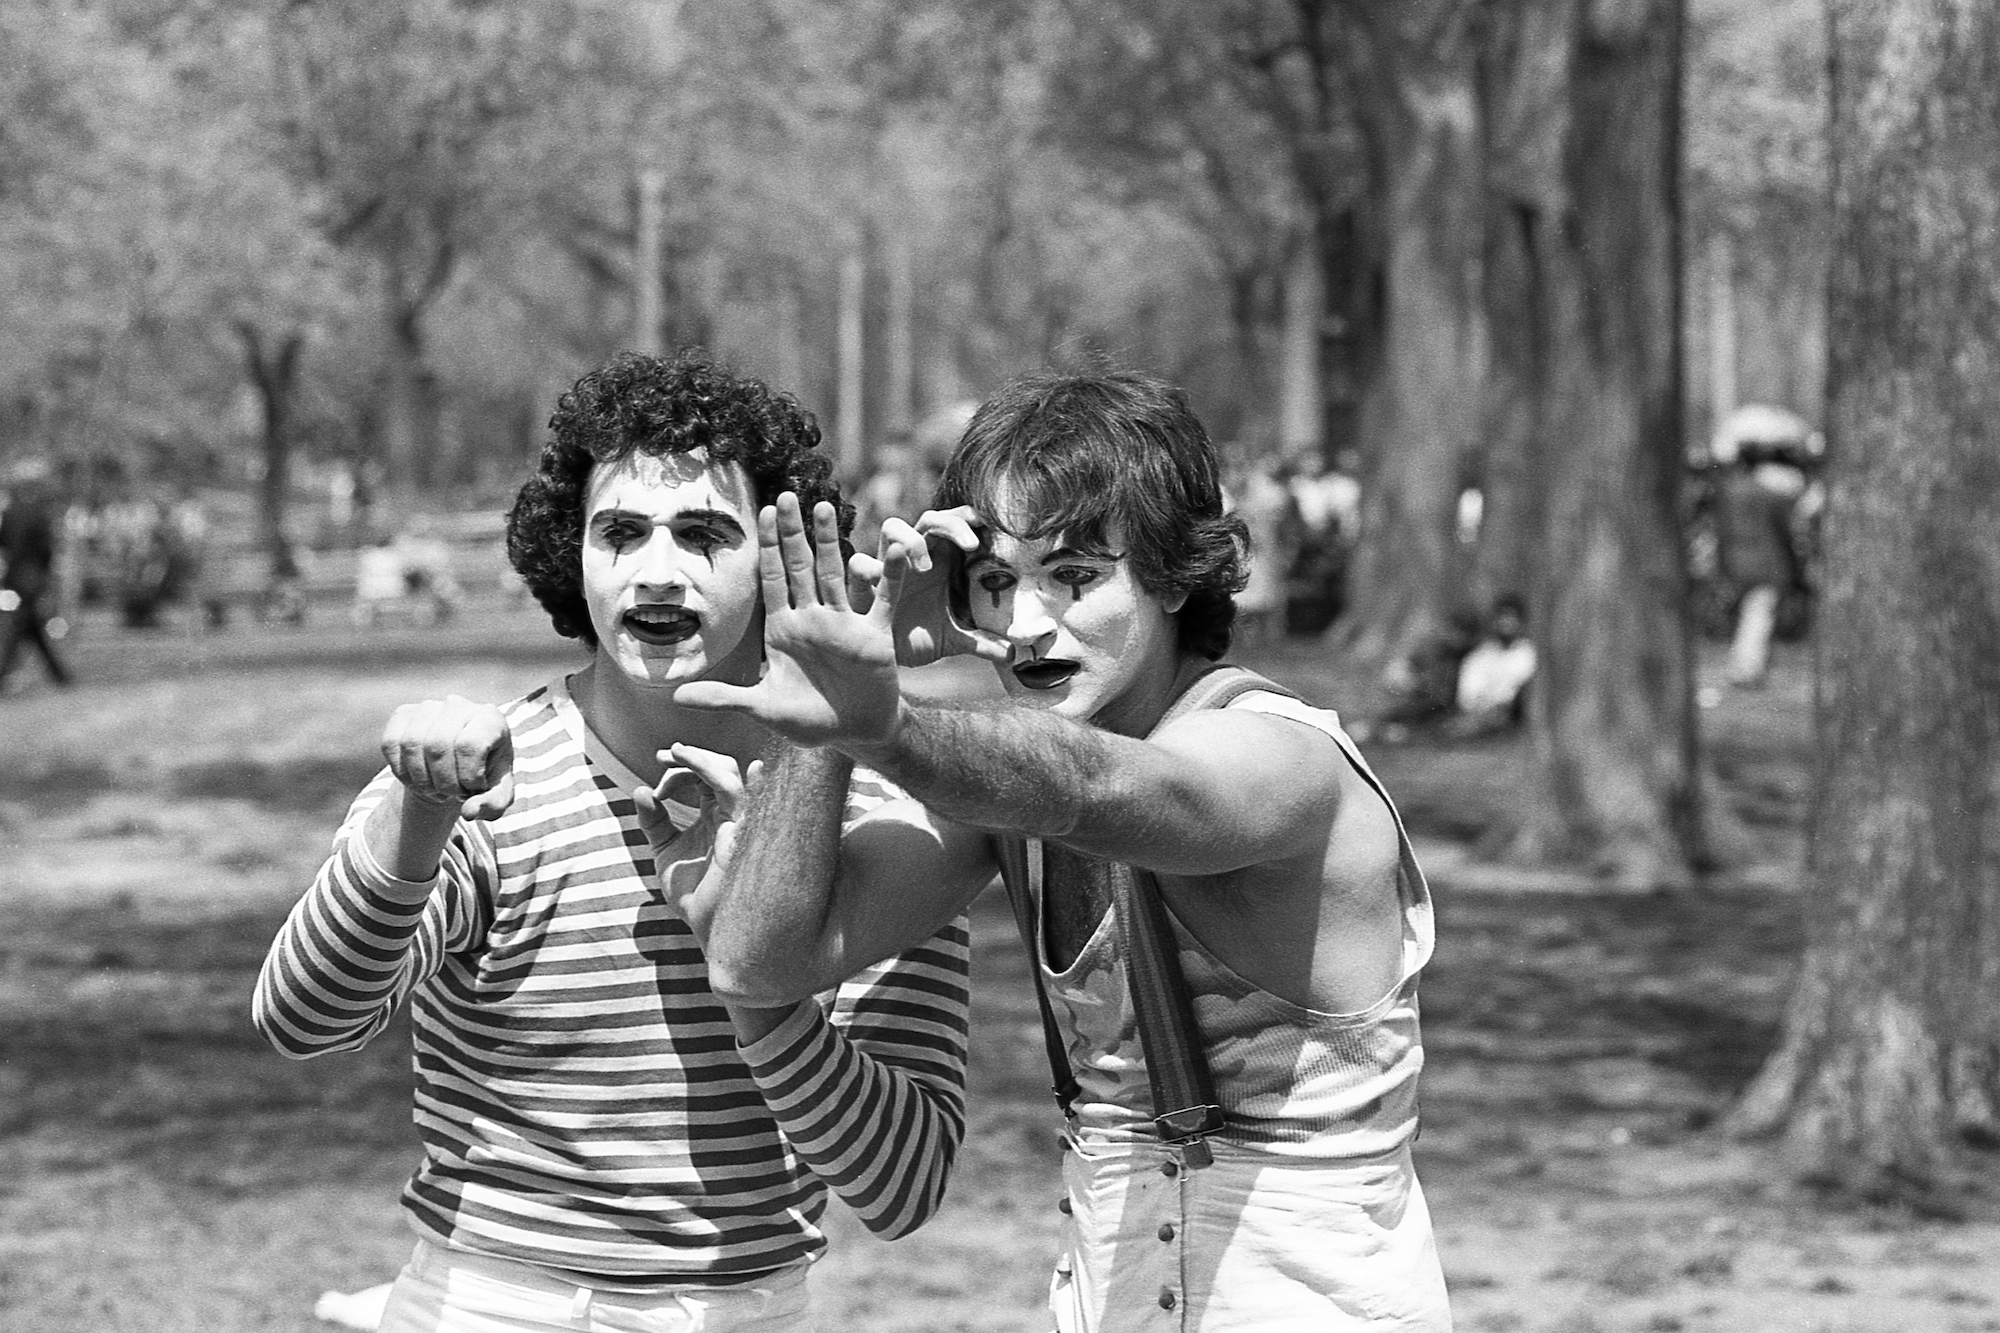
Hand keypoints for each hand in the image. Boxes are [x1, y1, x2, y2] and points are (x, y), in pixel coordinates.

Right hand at [380, 695, 513, 820]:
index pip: (469, 745)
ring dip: (421, 780)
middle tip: (452, 793)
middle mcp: (458, 705)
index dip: (467, 776)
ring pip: (411, 744)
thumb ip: (492, 805)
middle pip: (437, 746)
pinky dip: (402, 772)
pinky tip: (419, 780)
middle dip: (443, 782)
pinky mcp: (403, 714)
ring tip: (437, 789)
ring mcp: (428, 707)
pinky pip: (390, 743)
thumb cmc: (482, 777)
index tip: (473, 788)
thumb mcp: (497, 795)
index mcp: (490, 718)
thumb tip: (469, 812)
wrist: (458, 766)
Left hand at [634, 744, 760, 935]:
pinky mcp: (741, 832)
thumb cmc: (691, 894)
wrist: (703, 926)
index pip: (704, 776)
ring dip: (699, 760)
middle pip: (721, 766)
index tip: (656, 775)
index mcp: (716, 815)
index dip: (681, 768)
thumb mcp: (665, 851)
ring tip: (674, 754)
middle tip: (663, 756)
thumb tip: (639, 791)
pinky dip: (718, 774)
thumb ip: (654, 822)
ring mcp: (739, 821)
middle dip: (691, 757)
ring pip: (729, 773)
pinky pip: (736, 794)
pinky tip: (699, 762)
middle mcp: (730, 814)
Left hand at [676, 492, 905, 750]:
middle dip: (792, 532)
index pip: (773, 580)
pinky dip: (889, 576)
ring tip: (825, 507)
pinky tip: (894, 550)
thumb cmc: (808, 720)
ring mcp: (844, 624)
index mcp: (783, 630)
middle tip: (787, 495)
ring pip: (835, 574)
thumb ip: (724, 697)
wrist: (855, 734)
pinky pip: (883, 600)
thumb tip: (679, 696)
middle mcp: (812, 619)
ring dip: (830, 542)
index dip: (769, 548)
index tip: (763, 513)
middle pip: (800, 567)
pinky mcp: (874, 636)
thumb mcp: (763, 708)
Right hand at [848, 506, 1009, 667]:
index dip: (968, 518)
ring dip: (910, 540)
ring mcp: (886, 566)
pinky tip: (880, 580)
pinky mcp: (862, 585)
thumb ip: (980, 641)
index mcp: (938, 560)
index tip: (989, 526)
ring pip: (892, 528)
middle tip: (971, 546)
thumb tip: (1011, 654)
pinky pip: (860, 565)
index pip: (953, 524)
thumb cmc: (917, 637)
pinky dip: (870, 568)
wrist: (881, 660)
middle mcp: (912, 557)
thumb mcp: (953, 639)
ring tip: (925, 566)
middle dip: (950, 524)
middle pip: (929, 518)